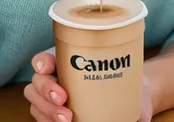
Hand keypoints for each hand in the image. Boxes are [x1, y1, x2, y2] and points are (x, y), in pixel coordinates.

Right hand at [25, 51, 153, 121]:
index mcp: (69, 60)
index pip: (46, 57)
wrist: (134, 99)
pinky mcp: (55, 115)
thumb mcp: (131, 83)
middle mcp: (58, 77)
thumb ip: (131, 95)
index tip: (49, 66)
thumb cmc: (130, 84)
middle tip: (63, 99)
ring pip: (35, 102)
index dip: (42, 61)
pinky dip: (47, 120)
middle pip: (37, 81)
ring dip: (45, 110)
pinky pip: (41, 118)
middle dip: (46, 89)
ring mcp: (54, 98)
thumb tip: (138, 116)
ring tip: (66, 119)